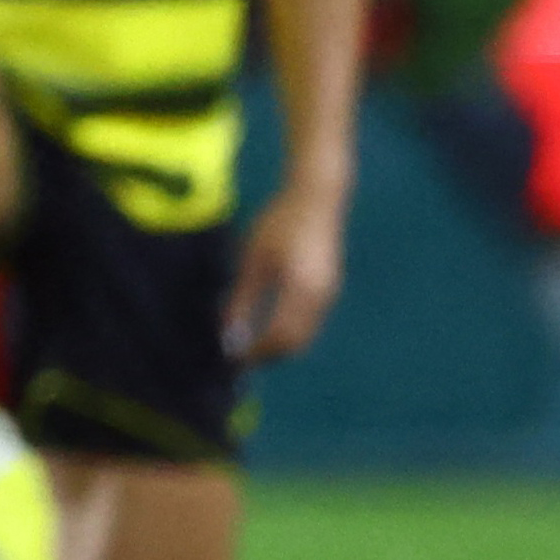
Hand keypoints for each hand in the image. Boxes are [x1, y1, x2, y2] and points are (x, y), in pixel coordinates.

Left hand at [228, 186, 347, 364]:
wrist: (318, 200)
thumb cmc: (279, 223)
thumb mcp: (253, 258)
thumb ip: (242, 298)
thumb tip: (229, 334)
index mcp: (301, 289)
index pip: (279, 337)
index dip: (256, 353)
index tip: (232, 359)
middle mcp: (321, 298)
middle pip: (295, 342)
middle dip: (267, 355)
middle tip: (238, 358)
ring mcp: (329, 295)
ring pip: (304, 335)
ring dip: (277, 346)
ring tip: (248, 346)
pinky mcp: (329, 290)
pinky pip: (309, 323)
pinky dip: (288, 332)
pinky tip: (265, 327)